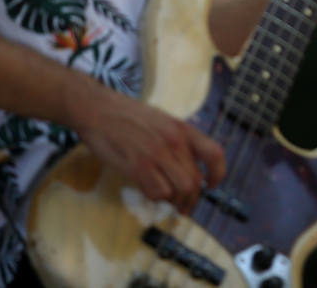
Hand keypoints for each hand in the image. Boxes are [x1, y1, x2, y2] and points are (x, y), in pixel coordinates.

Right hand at [70, 85, 225, 212]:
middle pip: (196, 182)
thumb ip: (178, 142)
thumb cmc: (129, 117)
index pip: (215, 154)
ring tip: (167, 202)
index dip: (218, 174)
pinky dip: (155, 198)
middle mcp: (174, 142)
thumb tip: (190, 170)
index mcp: (183, 129)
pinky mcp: (137, 166)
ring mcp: (156, 154)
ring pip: (180, 190)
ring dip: (174, 202)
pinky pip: (157, 193)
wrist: (98, 110)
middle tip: (183, 206)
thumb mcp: (163, 121)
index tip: (211, 186)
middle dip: (191, 199)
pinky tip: (149, 191)